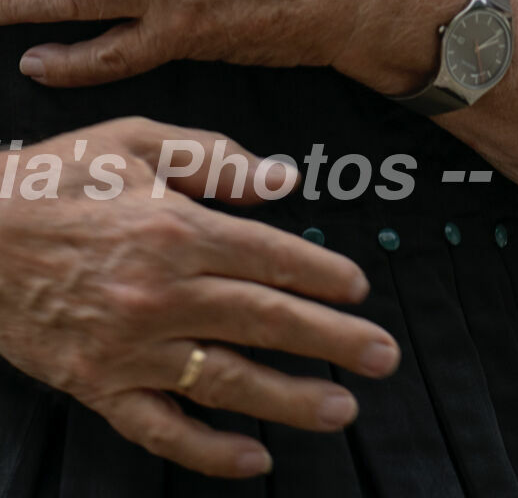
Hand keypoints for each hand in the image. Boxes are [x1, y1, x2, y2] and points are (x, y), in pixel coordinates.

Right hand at [0, 117, 398, 478]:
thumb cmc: (52, 180)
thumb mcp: (133, 140)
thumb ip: (212, 157)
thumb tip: (280, 180)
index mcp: (173, 228)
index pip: (270, 257)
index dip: (322, 274)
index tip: (359, 288)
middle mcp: (160, 293)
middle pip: (264, 320)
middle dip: (333, 341)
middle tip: (382, 356)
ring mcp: (129, 348)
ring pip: (226, 381)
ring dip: (290, 398)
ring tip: (341, 408)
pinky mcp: (98, 386)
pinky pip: (161, 429)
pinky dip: (209, 451)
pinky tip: (254, 460)